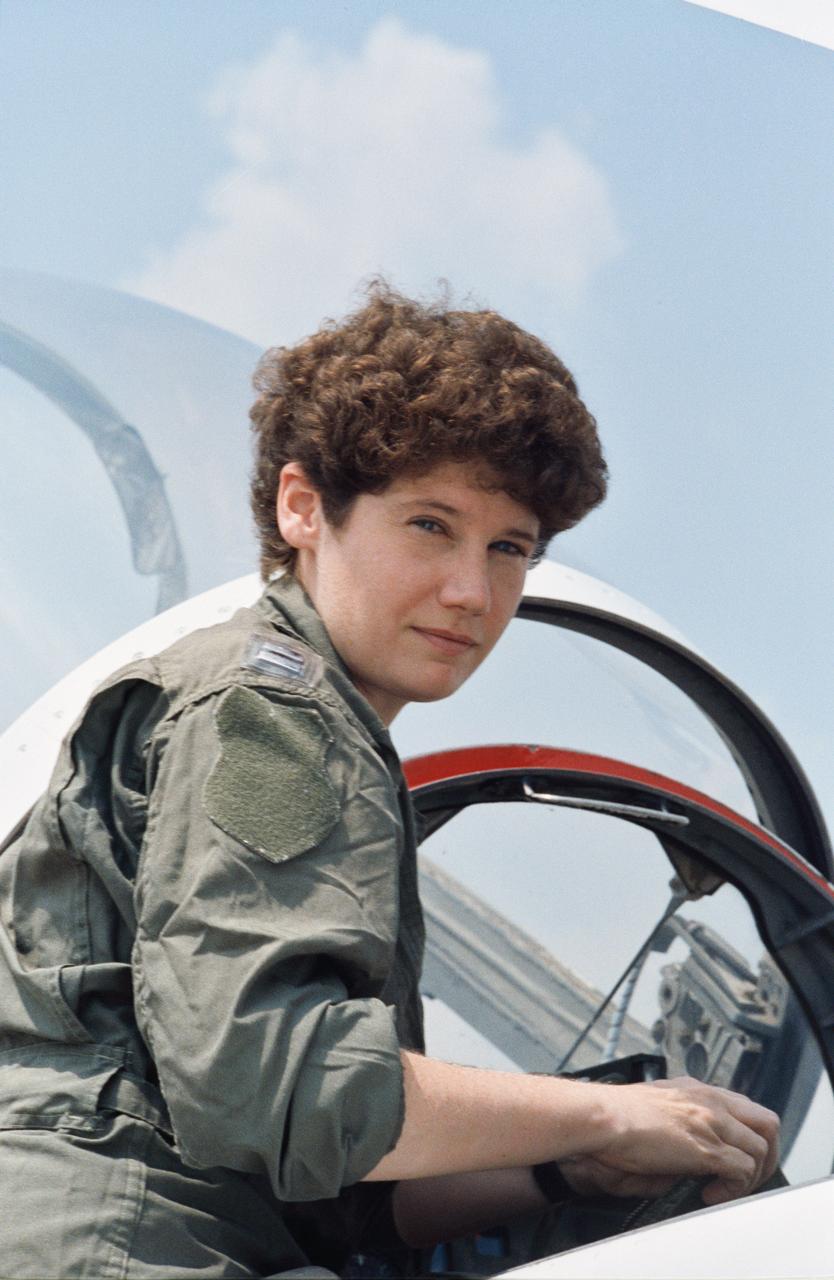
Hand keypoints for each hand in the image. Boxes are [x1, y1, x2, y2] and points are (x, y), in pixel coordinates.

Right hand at [571, 1076, 778, 1204]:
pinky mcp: (706, 1147)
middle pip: (766, 1123)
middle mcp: (708, 1100)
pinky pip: (743, 1170)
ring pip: (760, 1148)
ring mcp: (710, 1121)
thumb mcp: (654, 1110)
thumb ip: (678, 1127)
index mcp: (695, 1090)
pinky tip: (709, 1193)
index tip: (735, 1158)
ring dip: (749, 1176)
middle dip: (765, 1155)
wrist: (600, 1117)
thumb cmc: (614, 1116)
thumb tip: (687, 1160)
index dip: (748, 1137)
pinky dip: (733, 1188)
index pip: (745, 1108)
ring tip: (722, 1189)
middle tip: (746, 1178)